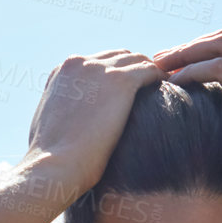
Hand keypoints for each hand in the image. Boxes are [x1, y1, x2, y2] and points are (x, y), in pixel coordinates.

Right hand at [26, 50, 162, 195]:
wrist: (54, 166)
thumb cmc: (52, 158)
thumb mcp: (52, 123)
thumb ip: (67, 108)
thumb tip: (77, 119)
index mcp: (64, 71)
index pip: (100, 62)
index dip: (118, 74)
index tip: (130, 91)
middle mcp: (80, 62)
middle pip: (120, 56)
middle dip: (137, 70)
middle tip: (152, 89)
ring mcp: (100, 69)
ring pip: (137, 60)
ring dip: (151, 73)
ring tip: (163, 90)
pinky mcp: (120, 81)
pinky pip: (150, 70)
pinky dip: (161, 78)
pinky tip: (169, 91)